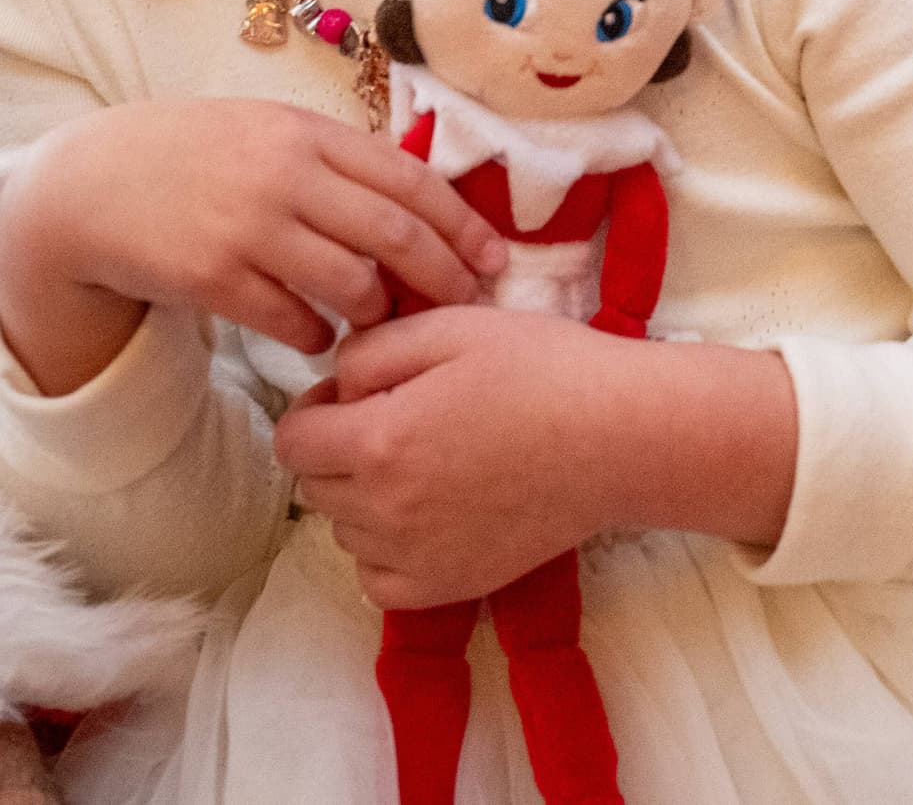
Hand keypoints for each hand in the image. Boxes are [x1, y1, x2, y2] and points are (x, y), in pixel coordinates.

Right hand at [0, 98, 507, 393]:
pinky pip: (291, 320)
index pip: (410, 178)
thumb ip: (336, 161)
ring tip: (379, 323)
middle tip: (466, 306)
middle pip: (394, 232)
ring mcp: (247, 224)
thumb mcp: (268, 133)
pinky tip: (319, 340)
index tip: (495, 260)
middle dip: (443, 275)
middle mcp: (284, 172)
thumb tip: (421, 204)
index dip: (461, 224)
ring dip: (377, 312)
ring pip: (350, 282)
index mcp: (307, 131)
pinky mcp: (211, 274)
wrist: (89, 185)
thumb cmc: (195, 159)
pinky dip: (317, 337)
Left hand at [275, 309, 797, 609]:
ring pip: (344, 531)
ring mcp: (415, 556)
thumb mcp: (451, 326)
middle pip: (315, 486)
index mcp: (378, 441)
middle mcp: (385, 510)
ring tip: (425, 463)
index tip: (355, 394)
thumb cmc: (543, 369)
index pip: (292, 440)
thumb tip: (334, 382)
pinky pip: (376, 579)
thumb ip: (371, 350)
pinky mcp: (447, 586)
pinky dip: (385, 551)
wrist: (620, 438)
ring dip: (363, 498)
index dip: (315, 409)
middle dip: (339, 449)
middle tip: (398, 419)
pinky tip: (427, 514)